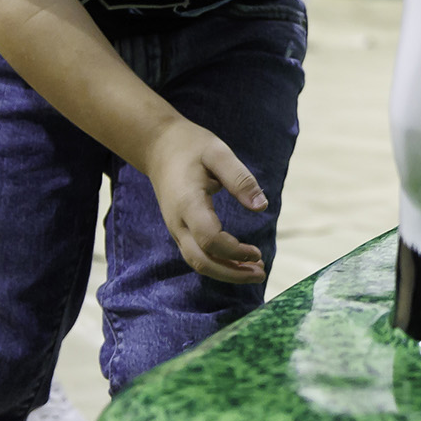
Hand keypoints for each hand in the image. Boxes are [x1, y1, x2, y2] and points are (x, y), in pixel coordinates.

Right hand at [141, 116, 269, 283]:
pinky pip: (196, 254)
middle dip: (232, 273)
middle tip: (261, 273)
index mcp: (187, 203)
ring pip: (198, 262)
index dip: (234, 251)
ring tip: (255, 271)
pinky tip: (239, 261)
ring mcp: (176, 228)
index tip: (258, 252)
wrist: (158, 147)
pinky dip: (218, 263)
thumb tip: (262, 207)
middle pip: (201, 261)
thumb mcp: (218, 153)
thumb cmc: (190, 146)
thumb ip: (240, 179)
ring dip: (226, 272)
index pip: (209, 239)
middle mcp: (177, 222)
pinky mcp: (179, 229)